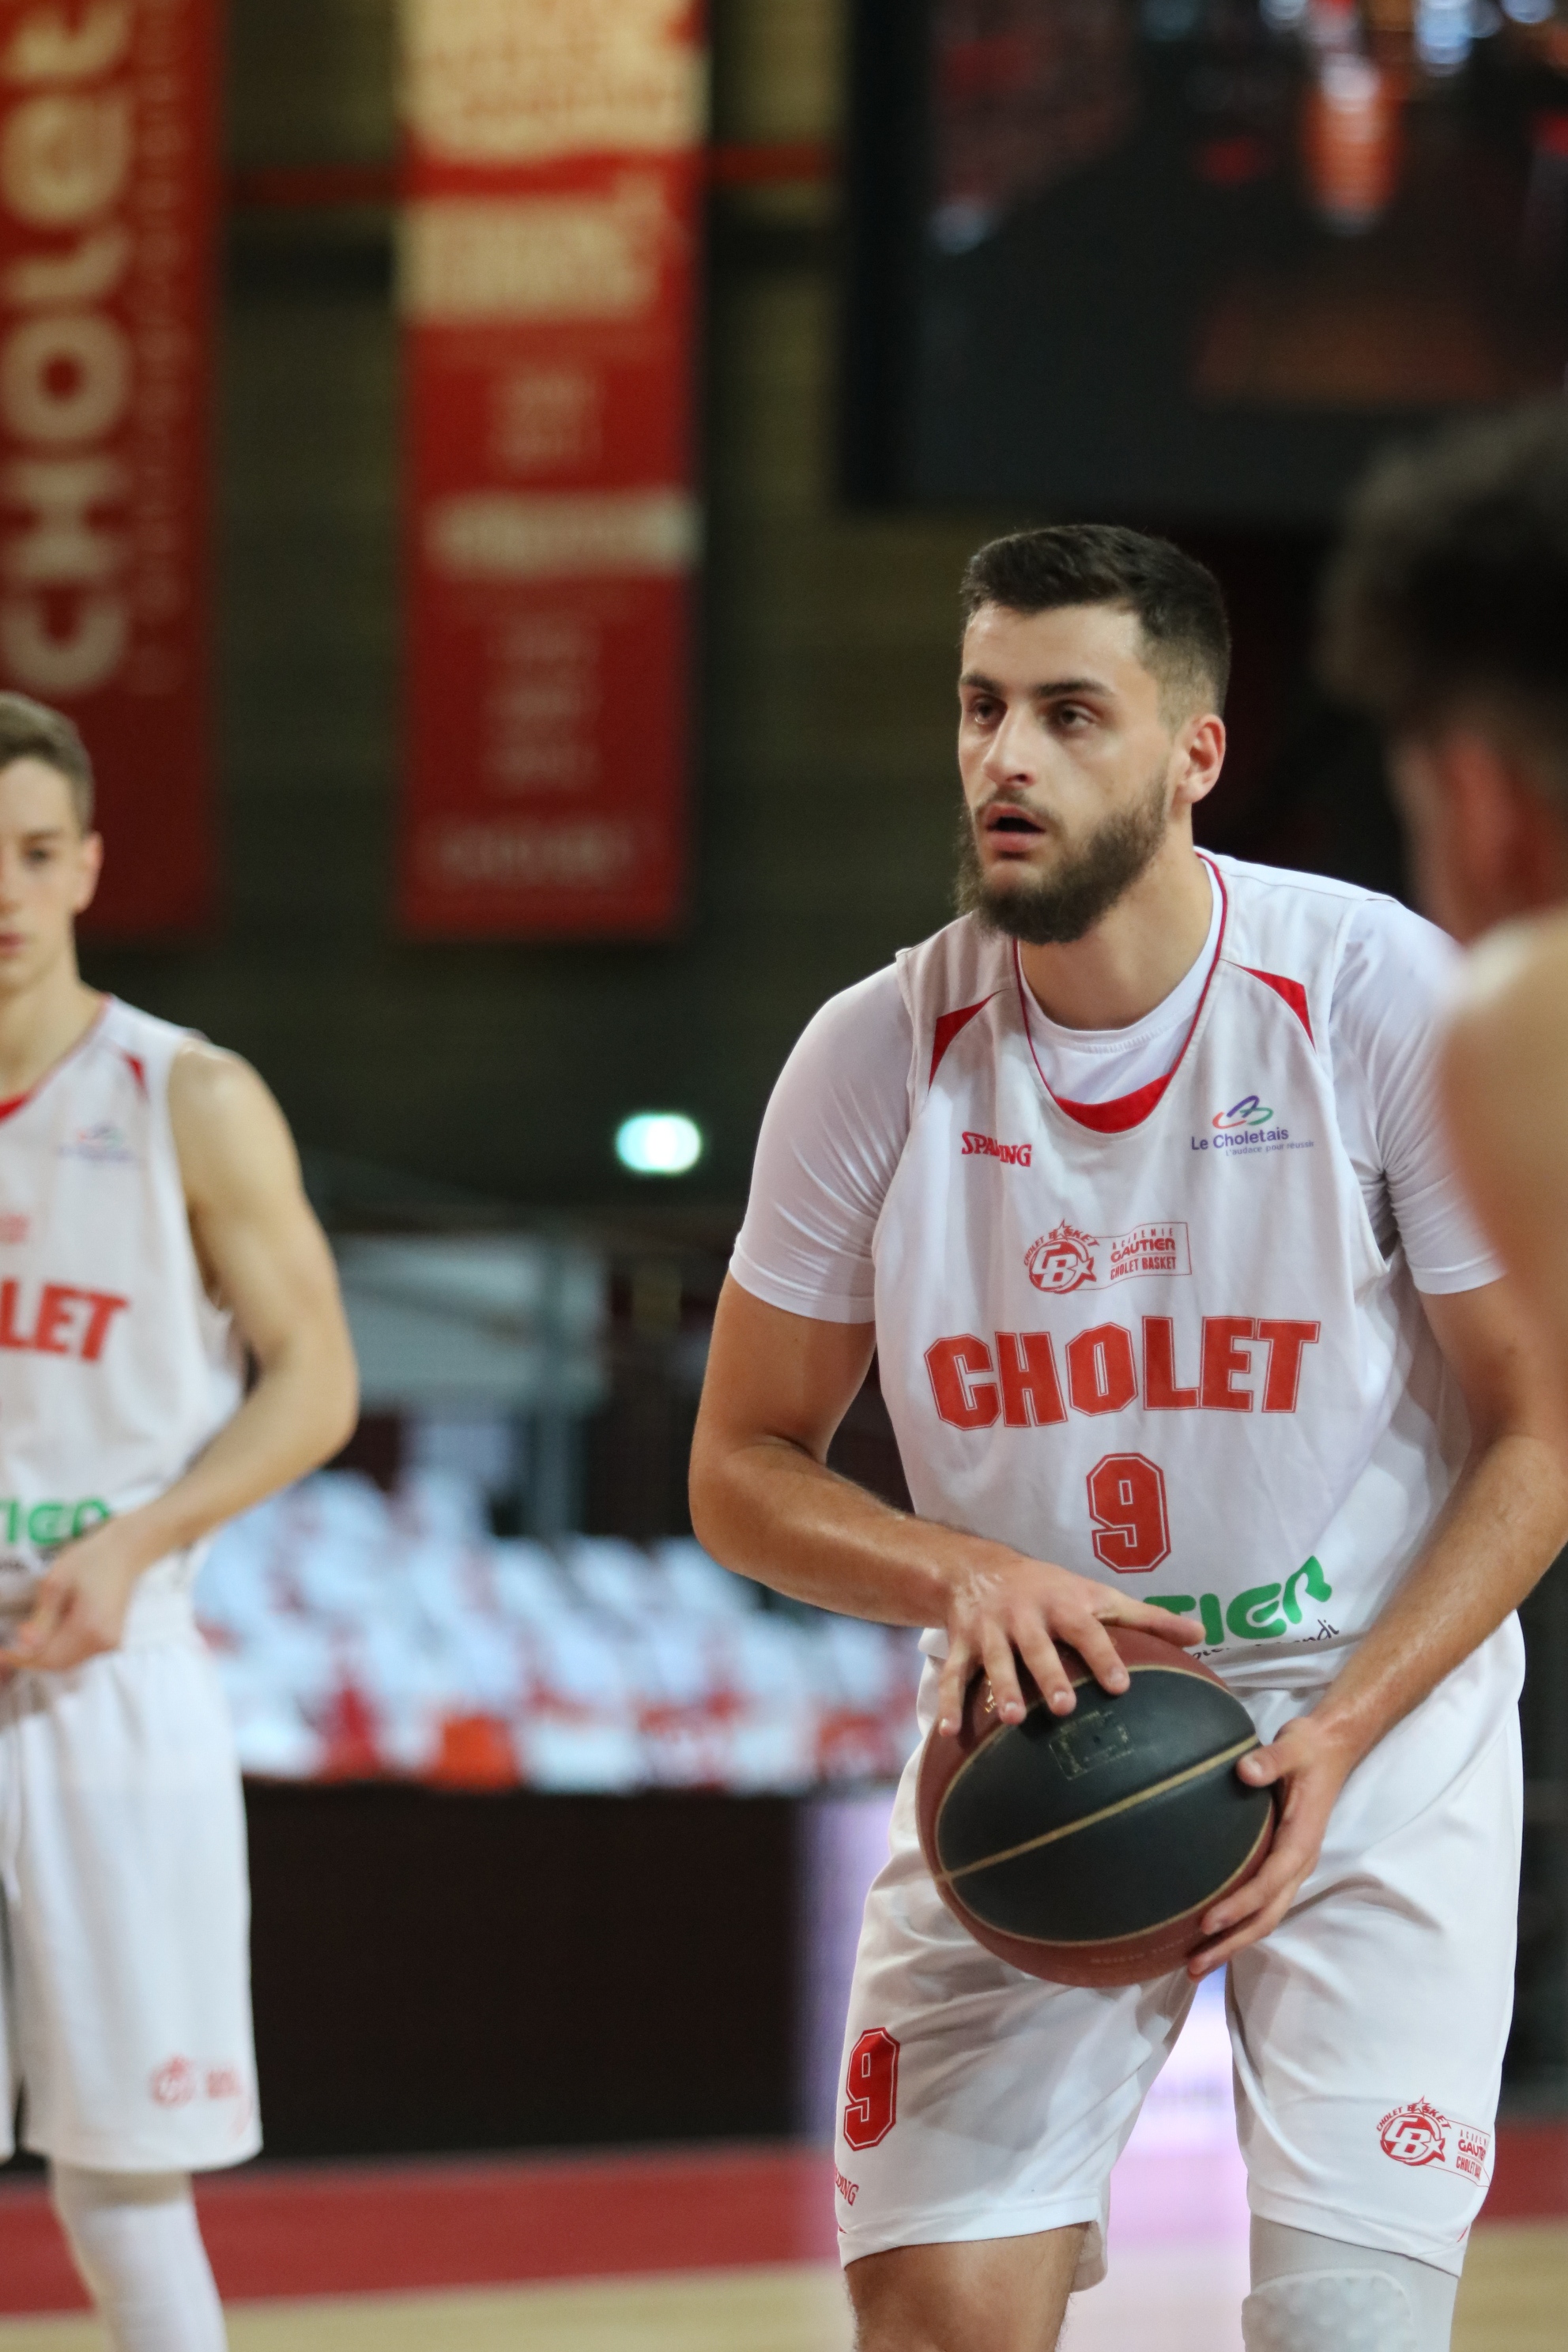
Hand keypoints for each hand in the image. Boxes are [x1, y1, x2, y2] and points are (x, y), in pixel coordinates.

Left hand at [0, 1515, 155, 1672]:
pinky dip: (59, 1650)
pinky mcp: (110, 1641)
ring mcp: (109, 1644)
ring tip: (29, 1635)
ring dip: (44, 1655)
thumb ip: (42, 1619)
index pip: (47, 1657)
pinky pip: (79, 1655)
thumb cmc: (90, 1560)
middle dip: (31, 1658)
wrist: (125, 1552)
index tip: (1, 1651)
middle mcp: (102, 1643)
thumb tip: (25, 1645)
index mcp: (89, 1629)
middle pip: (57, 1664)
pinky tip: (50, 1633)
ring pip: (67, 1662)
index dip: (20, 1658)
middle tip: (9, 1645)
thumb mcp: (56, 1583)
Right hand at [937, 1550, 1202, 1735]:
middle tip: (1065, 1707)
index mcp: (1062, 1604)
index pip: (1087, 1629)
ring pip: (993, 1660)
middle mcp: (1024, 1615)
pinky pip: (952, 1675)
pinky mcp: (960, 1645)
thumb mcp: (1097, 1595)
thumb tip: (1202, 1634)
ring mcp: (989, 1630)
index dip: (1103, 1655)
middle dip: (1049, 1674)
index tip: (1120, 1686)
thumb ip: (1147, 1619)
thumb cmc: (1052, 1590)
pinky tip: (949, 1734)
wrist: (977, 1567)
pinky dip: (948, 1703)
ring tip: (1012, 1719)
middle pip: (1038, 1646)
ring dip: (1002, 1688)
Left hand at [1188, 1710, 1359, 1975]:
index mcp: (1301, 1841)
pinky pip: (1260, 1903)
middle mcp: (1298, 1863)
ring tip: (1194, 1965)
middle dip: (1232, 1943)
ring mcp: (1290, 1867)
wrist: (1329, 1750)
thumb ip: (1272, 1758)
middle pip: (1266, 1916)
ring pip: (1264, 1917)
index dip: (1240, 1905)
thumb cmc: (1309, 1748)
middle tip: (1192, 1966)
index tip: (1208, 1922)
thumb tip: (1245, 1771)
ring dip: (1233, 1942)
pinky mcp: (1280, 1864)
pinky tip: (1209, 1934)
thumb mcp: (1294, 1745)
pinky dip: (1237, 1924)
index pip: (1269, 1882)